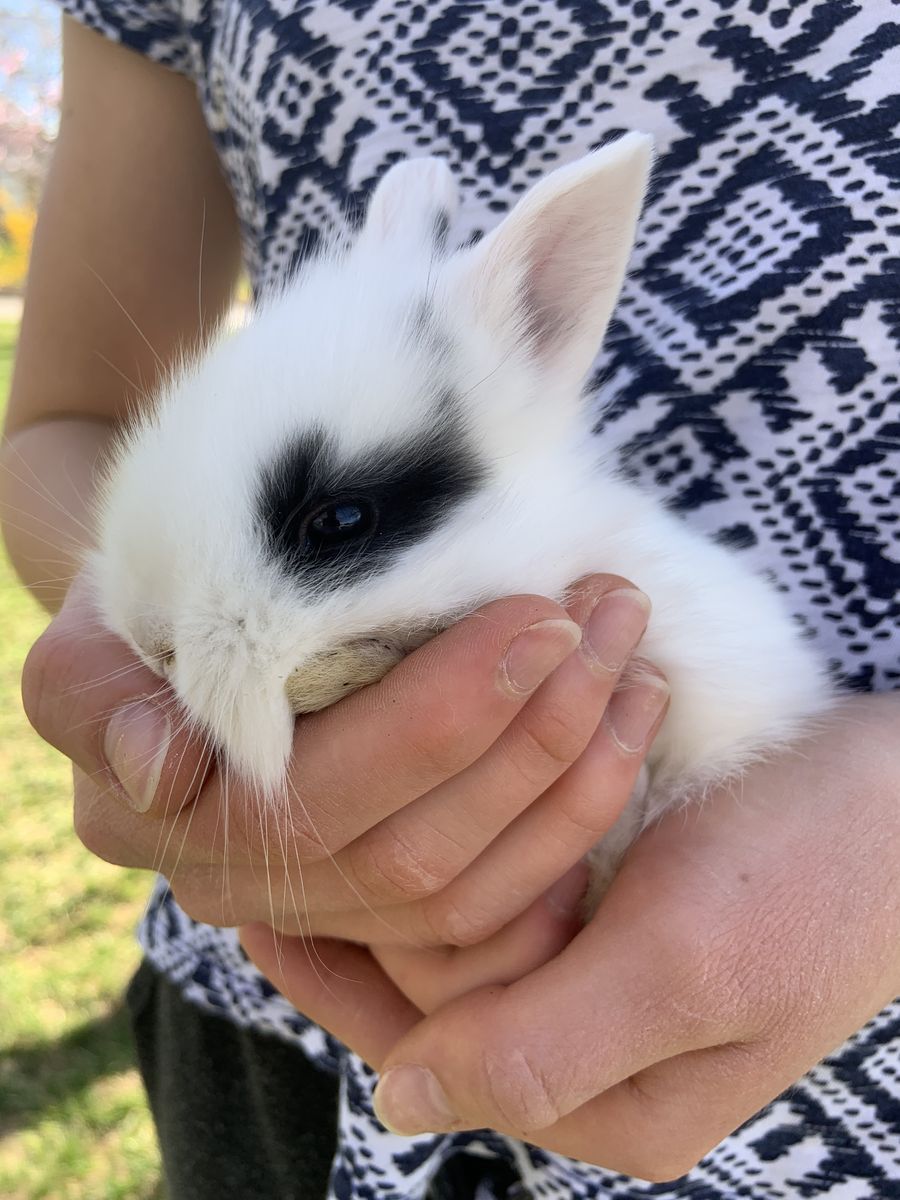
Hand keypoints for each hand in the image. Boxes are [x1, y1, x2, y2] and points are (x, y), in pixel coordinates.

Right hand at [23, 571, 667, 950]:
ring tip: (636, 660)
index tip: (539, 615)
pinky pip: (496, 913)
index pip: (322, 791)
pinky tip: (628, 736)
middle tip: (610, 617)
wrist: (189, 623)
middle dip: (535, 733)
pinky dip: (574, 827)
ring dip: (573, 777)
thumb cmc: (162, 598)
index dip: (442, 717)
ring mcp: (319, 908)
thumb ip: (97, 694)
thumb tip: (163, 766)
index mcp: (165, 816)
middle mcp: (242, 885)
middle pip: (412, 850)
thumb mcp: (103, 619)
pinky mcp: (381, 910)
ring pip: (467, 891)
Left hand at [241, 694, 899, 1180]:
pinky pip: (519, 877)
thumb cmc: (819, 871)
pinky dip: (479, 828)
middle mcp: (601, 1048)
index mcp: (612, 1095)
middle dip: (390, 891)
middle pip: (443, 979)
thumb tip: (404, 1102)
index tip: (256, 902)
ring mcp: (613, 975)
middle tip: (318, 808)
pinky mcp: (628, 912)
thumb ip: (547, 1046)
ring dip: (430, 849)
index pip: (431, 1041)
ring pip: (476, 919)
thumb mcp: (689, 965)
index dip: (339, 972)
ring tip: (357, 787)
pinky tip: (436, 783)